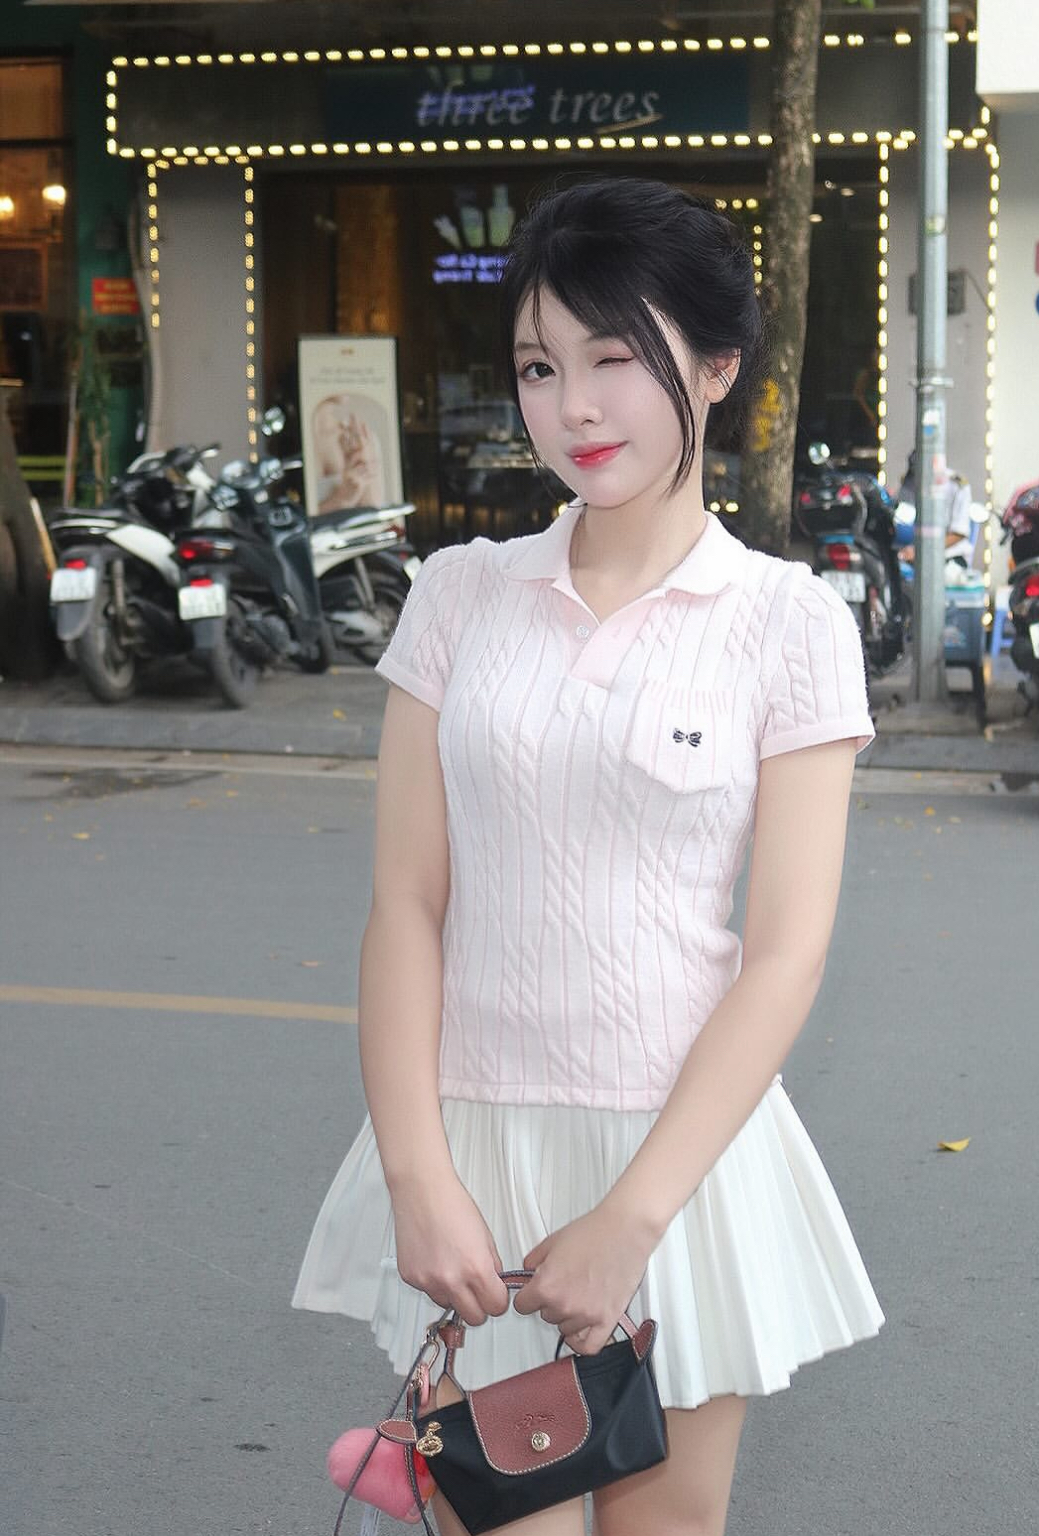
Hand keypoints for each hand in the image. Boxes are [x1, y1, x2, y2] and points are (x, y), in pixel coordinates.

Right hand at [392, 1174, 509, 1326]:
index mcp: (476, 1268)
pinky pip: (428, 1292)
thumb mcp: (485, 1235)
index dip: (497, 1301)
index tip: (494, 1294)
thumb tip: (495, 1284)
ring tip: (452, 1269)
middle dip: (478, 1306)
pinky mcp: (410, 1278)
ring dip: (454, 1295)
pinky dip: (434, 1283)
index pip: (495, 1308)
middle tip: (477, 1291)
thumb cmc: (452, 1204)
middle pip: (473, 1317)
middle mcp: (451, 1279)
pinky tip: (436, 1261)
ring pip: (448, 1306)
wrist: (422, 1190)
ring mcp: (428, 1281)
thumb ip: (491, 1265)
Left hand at [512, 1201, 655, 1356]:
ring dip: (567, 1316)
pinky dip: (581, 1341)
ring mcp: (586, 1315)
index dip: (527, 1295)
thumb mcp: (552, 1241)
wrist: (624, 1230)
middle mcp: (564, 1304)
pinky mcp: (607, 1320)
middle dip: (551, 1301)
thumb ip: (534, 1260)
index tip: (533, 1292)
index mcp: (547, 1285)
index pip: (522, 1306)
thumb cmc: (594, 1232)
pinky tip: (581, 1329)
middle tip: (563, 1285)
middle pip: (545, 1316)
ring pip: (564, 1328)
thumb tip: (528, 1271)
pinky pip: (589, 1346)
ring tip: (577, 1296)